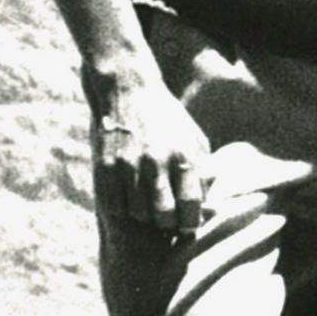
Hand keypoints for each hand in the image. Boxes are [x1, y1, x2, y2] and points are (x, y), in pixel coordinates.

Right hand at [89, 61, 212, 239]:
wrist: (130, 90)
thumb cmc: (169, 120)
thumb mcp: (195, 140)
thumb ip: (204, 172)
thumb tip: (209, 208)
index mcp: (183, 155)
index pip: (192, 204)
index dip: (192, 221)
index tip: (190, 224)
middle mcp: (156, 161)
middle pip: (164, 215)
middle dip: (168, 224)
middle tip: (168, 221)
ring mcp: (129, 165)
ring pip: (138, 214)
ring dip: (145, 216)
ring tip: (149, 206)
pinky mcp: (106, 166)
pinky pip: (115, 205)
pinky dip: (124, 208)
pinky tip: (130, 198)